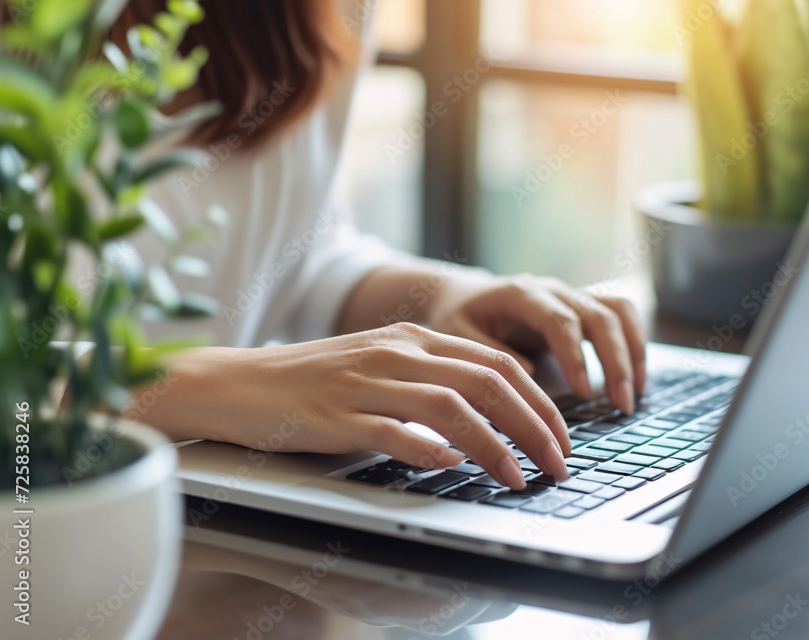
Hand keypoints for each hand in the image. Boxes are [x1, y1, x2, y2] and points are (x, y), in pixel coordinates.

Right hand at [162, 322, 571, 489]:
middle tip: (558, 462)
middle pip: (487, 382)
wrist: (241, 383)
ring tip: (518, 476)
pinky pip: (393, 430)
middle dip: (534, 425)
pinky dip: (427, 448)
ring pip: (451, 406)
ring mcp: (367, 382)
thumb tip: (483, 422)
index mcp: (414, 339)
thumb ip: (430, 383)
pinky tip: (451, 467)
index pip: (497, 363)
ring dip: (494, 444)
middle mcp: (398, 353)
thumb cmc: (315, 381)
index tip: (560, 436)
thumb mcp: (381, 367)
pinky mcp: (337, 414)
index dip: (539, 400)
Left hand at [427, 273, 646, 413]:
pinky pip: (621, 314)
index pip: (560, 321)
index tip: (584, 393)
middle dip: (616, 362)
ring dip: (634, 351)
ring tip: (634, 394)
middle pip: (599, 316)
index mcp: (521, 294)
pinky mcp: (583, 305)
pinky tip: (636, 377)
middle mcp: (553, 289)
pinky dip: (636, 342)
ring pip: (618, 311)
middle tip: (621, 405)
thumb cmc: (459, 318)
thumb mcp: (456, 335)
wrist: (465, 295)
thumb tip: (530, 374)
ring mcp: (572, 294)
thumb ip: (486, 352)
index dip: (576, 356)